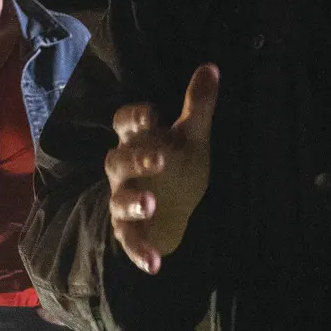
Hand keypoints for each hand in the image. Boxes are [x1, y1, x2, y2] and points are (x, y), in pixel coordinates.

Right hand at [106, 63, 219, 275]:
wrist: (173, 212)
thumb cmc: (178, 168)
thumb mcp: (192, 136)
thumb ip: (198, 104)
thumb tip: (212, 66)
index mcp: (138, 141)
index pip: (126, 123)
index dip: (135, 118)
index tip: (153, 115)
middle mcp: (125, 170)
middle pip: (118, 160)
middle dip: (137, 158)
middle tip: (160, 159)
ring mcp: (124, 200)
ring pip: (119, 199)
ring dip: (133, 201)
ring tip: (152, 205)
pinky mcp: (129, 230)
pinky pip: (129, 240)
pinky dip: (139, 252)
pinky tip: (154, 264)